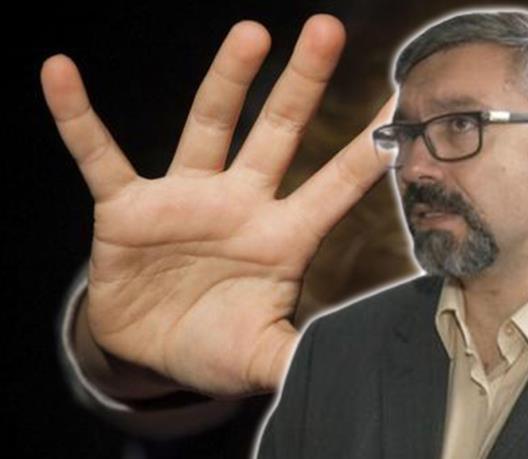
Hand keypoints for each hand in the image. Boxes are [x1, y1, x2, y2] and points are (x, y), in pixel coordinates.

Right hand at [42, 15, 392, 397]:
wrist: (149, 349)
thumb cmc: (214, 346)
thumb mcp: (259, 357)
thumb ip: (297, 355)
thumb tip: (343, 363)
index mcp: (280, 237)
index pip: (335, 186)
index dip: (366, 151)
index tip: (399, 106)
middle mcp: (239, 204)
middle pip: (278, 134)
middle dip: (302, 85)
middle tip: (328, 31)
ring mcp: (184, 199)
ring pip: (208, 127)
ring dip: (226, 81)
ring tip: (250, 33)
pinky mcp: (126, 208)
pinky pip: (98, 154)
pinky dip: (78, 118)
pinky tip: (61, 73)